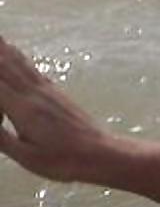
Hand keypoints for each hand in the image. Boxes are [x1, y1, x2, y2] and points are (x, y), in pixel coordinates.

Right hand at [0, 35, 107, 181]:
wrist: (103, 154)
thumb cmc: (65, 161)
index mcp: (22, 108)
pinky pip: (31, 68)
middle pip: (3, 63)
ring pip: (17, 61)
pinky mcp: (56, 93)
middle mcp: (33, 93)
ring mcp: (46, 90)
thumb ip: (0, 138)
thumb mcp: (27, 156)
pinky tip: (13, 50)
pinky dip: (17, 55)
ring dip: (1, 45)